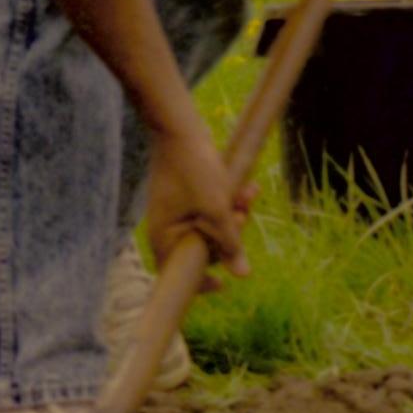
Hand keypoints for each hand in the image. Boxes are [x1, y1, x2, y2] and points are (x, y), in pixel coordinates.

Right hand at [145, 127, 252, 291]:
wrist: (180, 126)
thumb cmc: (194, 169)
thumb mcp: (217, 210)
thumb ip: (229, 243)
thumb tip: (242, 275)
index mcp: (164, 237)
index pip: (178, 274)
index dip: (201, 281)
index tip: (221, 285)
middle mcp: (167, 228)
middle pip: (202, 248)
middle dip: (228, 234)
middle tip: (241, 214)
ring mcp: (176, 212)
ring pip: (211, 227)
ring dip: (233, 214)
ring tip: (248, 192)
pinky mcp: (186, 198)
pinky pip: (210, 210)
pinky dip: (227, 202)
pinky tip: (246, 187)